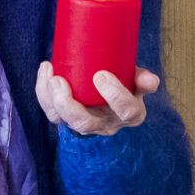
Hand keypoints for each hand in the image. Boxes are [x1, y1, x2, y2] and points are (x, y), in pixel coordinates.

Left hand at [33, 62, 158, 135]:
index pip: (126, 111)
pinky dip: (43, 92)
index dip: (114, 95)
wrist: (108, 94)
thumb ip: (142, 79)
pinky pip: (51, 111)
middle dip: (69, 104)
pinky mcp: (66, 118)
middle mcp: (105, 124)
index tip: (101, 75)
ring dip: (51, 98)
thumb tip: (151, 81)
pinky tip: (46, 70)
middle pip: (84, 123)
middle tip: (60, 80)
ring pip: (63, 119)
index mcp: (130, 114)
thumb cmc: (125, 83)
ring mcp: (84, 123)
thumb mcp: (137, 81)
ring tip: (49, 74)